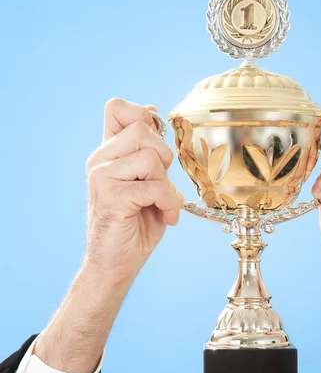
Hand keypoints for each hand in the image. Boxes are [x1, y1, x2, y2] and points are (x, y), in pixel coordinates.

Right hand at [84, 98, 183, 284]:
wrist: (116, 265)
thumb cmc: (136, 225)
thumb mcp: (148, 183)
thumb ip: (151, 155)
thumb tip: (155, 116)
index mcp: (108, 153)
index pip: (117, 107)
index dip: (144, 117)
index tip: (157, 149)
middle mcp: (100, 160)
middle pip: (142, 130)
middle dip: (164, 158)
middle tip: (162, 184)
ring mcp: (101, 176)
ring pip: (150, 157)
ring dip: (166, 184)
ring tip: (163, 204)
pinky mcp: (110, 196)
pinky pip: (153, 186)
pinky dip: (169, 202)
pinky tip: (165, 216)